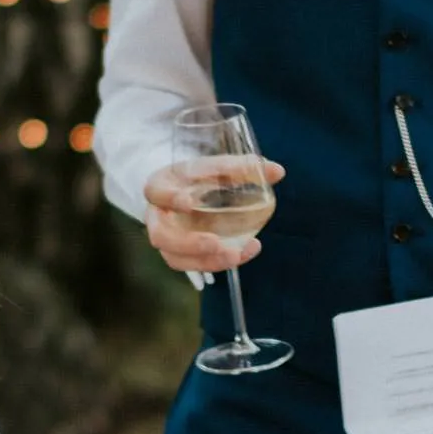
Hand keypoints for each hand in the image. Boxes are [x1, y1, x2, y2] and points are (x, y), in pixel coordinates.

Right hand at [143, 158, 284, 274]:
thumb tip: (278, 171)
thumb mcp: (216, 167)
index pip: (155, 192)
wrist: (188, 192)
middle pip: (160, 236)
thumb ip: (242, 168)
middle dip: (188, 243)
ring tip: (235, 255)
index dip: (169, 198)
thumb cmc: (199, 177)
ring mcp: (167, 239)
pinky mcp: (180, 255)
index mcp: (160, 187)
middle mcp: (158, 216)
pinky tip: (243, 253)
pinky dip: (218, 263)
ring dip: (205, 260)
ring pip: (175, 258)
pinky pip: (194, 266)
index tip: (190, 202)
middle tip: (215, 242)